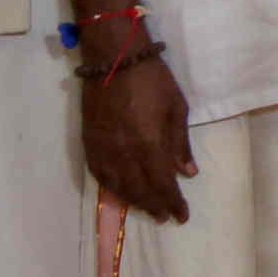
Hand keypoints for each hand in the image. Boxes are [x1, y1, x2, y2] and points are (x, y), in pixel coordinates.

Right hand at [83, 56, 195, 222]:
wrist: (114, 60)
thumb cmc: (153, 80)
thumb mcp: (176, 109)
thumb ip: (180, 144)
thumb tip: (187, 172)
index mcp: (149, 144)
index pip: (162, 184)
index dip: (173, 202)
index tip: (182, 216)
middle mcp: (124, 153)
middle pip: (140, 190)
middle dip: (155, 206)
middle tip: (166, 216)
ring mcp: (104, 149)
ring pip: (118, 186)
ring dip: (134, 201)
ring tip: (147, 208)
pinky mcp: (89, 142)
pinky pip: (99, 174)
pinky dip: (111, 187)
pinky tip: (120, 192)